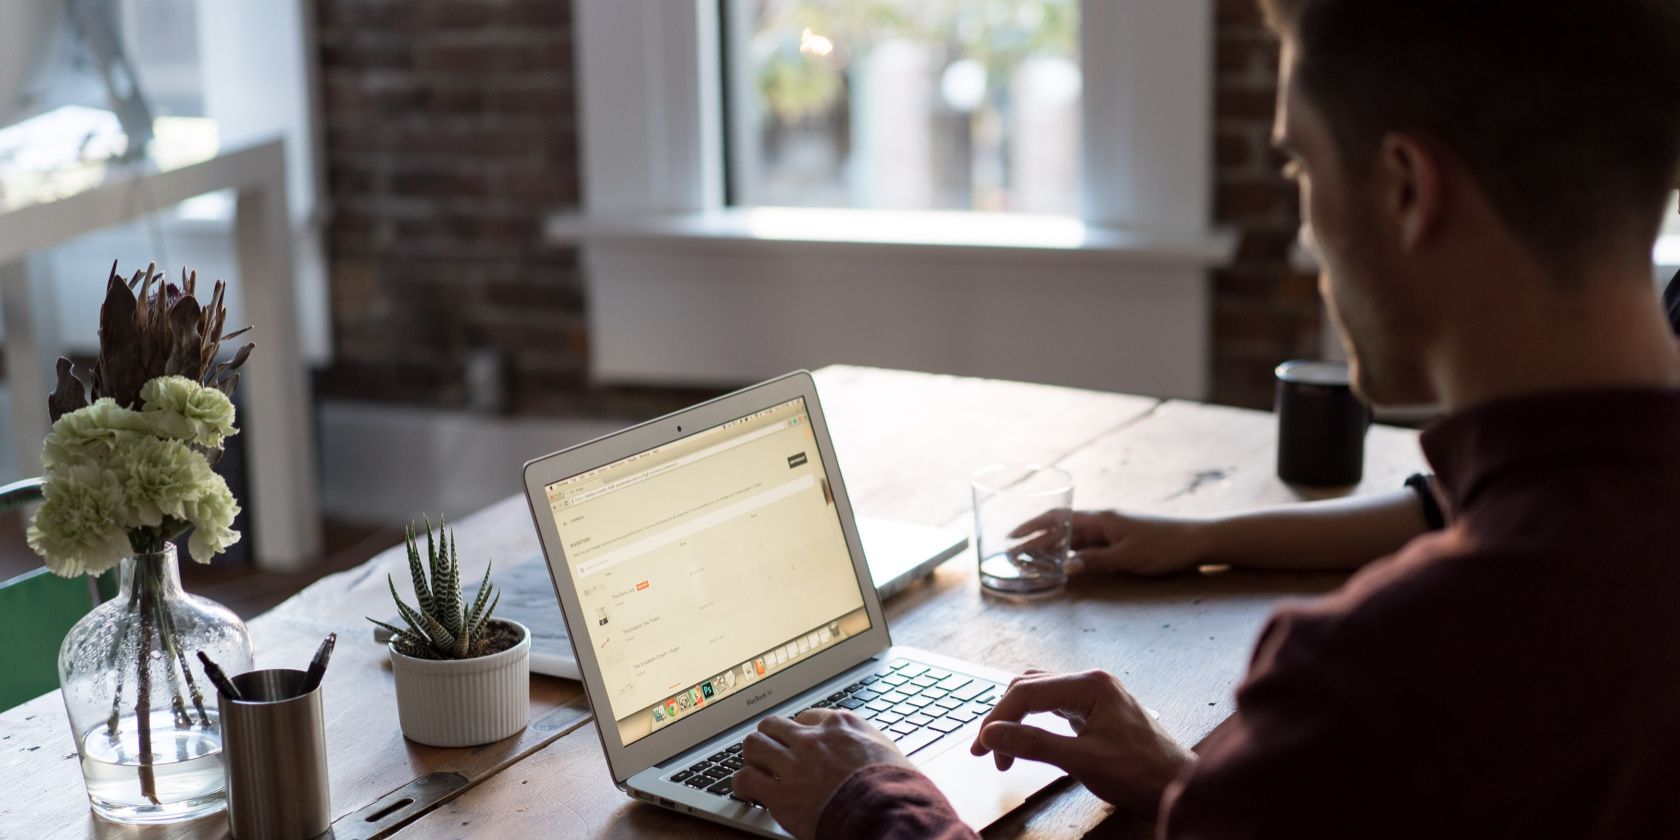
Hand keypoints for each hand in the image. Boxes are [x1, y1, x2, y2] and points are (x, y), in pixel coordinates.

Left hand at [734, 708, 914, 838]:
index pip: (808, 716)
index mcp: (841, 725)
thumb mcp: (890, 753)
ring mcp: (793, 764)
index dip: (801, 731)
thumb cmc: (897, 788)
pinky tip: (746, 791)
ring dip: (753, 757)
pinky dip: (742, 784)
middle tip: (771, 752)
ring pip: (754, 745)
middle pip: (774, 725)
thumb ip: (870, 746)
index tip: (800, 742)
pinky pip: (746, 779)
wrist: (888, 813)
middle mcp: (812, 739)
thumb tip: (871, 753)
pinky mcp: (780, 794)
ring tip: (754, 767)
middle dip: (770, 738)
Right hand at [970, 670, 1193, 811]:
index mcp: (1090, 685)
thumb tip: (992, 734)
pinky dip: (1035, 722)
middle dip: (1003, 719)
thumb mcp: (1082, 761)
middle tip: (987, 752)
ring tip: (1003, 750)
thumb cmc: (1142, 773)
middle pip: (1029, 688)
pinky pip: (1055, 705)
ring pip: (1040, 695)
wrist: (1178, 786)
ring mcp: (1095, 694)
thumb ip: (1034, 744)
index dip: (998, 719)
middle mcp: (1092, 681)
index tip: (982, 748)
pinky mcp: (1097, 709)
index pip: (1026, 692)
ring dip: (1017, 719)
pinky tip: (1029, 739)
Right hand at [1011, 510, 1206, 575]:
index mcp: (1101, 519)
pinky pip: (1087, 546)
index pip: (1058, 519)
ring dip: (1051, 547)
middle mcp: (1102, 522)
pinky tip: (1062, 564)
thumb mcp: (1128, 557)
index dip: (1032, 527)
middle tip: (1012, 554)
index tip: (1011, 537)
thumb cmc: (1164, 547)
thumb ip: (1096, 561)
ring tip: (1030, 561)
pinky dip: (1071, 554)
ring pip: (1072, 538)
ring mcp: (1110, 531)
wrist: (1197, 541)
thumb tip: (1065, 567)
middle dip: (1035, 539)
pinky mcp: (1119, 541)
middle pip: (1061, 528)